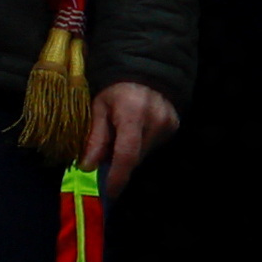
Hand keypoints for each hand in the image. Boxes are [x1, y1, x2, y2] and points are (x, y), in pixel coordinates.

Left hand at [89, 81, 180, 195]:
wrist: (146, 69)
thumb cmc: (116, 87)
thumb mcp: (99, 107)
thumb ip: (95, 138)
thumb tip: (87, 167)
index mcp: (132, 113)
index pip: (126, 154)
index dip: (117, 177)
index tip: (108, 192)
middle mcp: (155, 121)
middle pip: (135, 156)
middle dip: (118, 163)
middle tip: (104, 160)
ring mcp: (168, 124)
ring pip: (144, 152)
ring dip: (130, 152)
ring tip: (120, 137)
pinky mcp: (174, 126)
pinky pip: (153, 144)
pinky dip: (141, 144)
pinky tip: (135, 130)